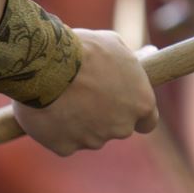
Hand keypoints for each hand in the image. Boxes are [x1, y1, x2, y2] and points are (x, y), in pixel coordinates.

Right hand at [13, 30, 158, 155]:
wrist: (46, 65)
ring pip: (88, 134)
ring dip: (78, 120)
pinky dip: (55, 128)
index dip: (134, 113)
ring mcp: (94, 140)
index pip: (147, 120)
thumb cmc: (83, 50)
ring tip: (61, 95)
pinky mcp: (66, 148)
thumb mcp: (113, 44)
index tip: (123, 105)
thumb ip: (128, 61)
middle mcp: (122, 127)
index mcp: (141, 102)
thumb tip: (145, 56)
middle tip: (83, 93)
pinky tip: (47, 108)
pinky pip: (62, 140)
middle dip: (103, 115)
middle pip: (116, 127)